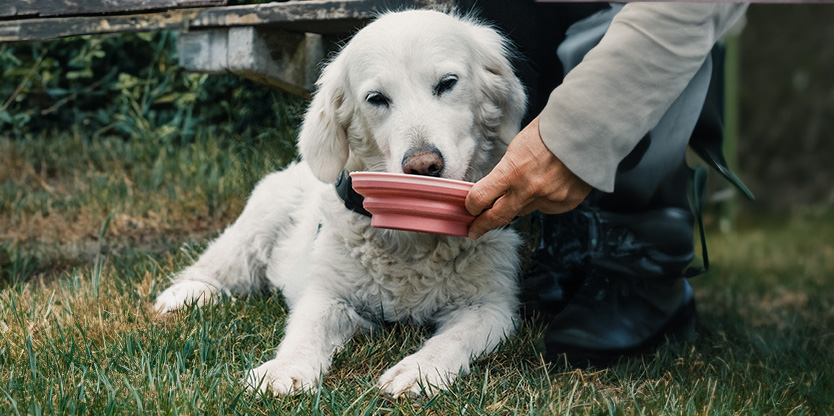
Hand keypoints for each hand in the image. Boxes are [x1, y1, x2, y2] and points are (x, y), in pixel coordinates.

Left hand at [465, 117, 591, 238]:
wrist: (586, 131)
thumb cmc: (549, 132)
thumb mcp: (516, 148)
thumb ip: (505, 173)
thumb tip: (496, 191)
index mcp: (512, 171)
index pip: (480, 198)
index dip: (470, 206)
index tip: (469, 209)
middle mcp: (529, 190)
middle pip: (497, 217)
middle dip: (482, 226)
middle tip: (474, 231)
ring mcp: (549, 199)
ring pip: (524, 210)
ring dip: (519, 202)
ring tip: (529, 181)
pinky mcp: (565, 203)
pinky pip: (546, 207)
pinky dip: (544, 198)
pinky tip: (551, 181)